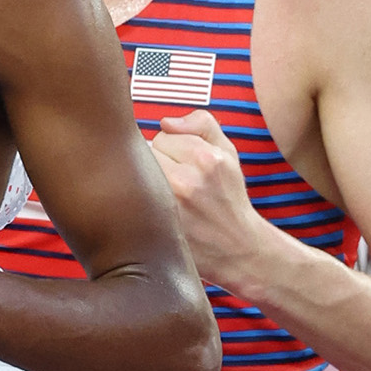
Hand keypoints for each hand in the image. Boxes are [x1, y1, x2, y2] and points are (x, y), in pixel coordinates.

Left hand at [147, 110, 263, 293]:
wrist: (238, 248)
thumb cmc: (230, 199)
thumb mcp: (229, 153)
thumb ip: (203, 124)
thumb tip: (166, 122)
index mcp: (206, 159)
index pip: (163, 135)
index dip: (172, 148)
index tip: (184, 163)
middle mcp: (186, 182)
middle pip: (146, 153)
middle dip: (159, 163)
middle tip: (176, 180)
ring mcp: (168, 207)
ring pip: (137, 175)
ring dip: (148, 182)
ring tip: (168, 195)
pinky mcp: (156, 228)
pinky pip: (132, 202)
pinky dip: (140, 203)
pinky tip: (156, 210)